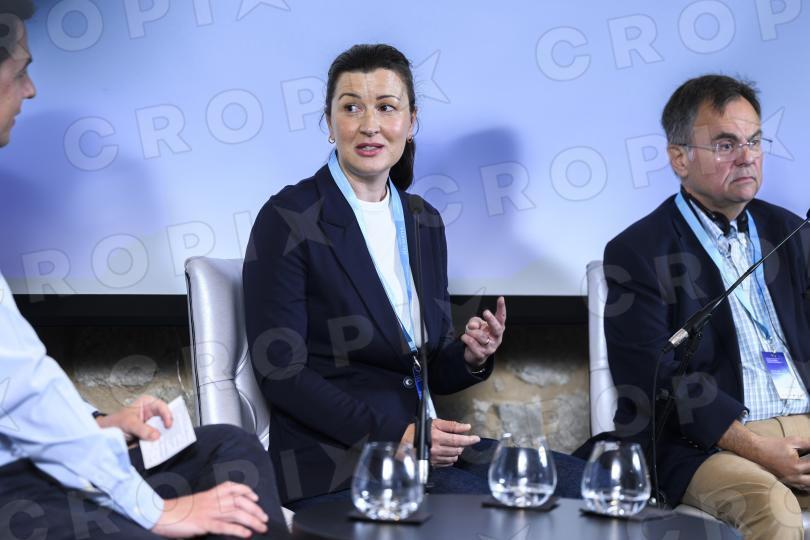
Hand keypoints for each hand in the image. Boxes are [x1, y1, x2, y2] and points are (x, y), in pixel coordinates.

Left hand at [96, 395, 171, 441]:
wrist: (105, 435)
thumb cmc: (115, 423)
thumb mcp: (128, 423)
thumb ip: (142, 429)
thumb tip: (156, 436)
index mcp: (147, 403)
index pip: (161, 406)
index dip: (167, 415)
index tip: (168, 425)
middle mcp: (151, 412)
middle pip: (164, 418)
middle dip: (168, 426)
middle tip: (173, 433)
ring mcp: (151, 424)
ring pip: (162, 428)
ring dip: (164, 435)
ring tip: (169, 441)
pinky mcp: (149, 434)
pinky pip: (157, 437)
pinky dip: (159, 442)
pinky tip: (162, 445)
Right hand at [151, 481, 268, 537]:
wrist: (160, 514)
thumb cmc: (177, 511)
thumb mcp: (196, 503)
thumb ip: (210, 504)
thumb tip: (223, 512)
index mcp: (210, 494)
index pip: (232, 487)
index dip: (246, 490)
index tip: (256, 497)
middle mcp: (212, 500)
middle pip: (239, 501)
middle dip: (255, 509)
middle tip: (265, 518)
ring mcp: (209, 512)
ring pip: (236, 513)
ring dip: (252, 520)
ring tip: (262, 527)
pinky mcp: (204, 523)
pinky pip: (224, 526)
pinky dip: (237, 529)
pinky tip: (246, 534)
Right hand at [401, 419, 480, 467]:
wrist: (403, 444)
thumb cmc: (418, 431)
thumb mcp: (434, 423)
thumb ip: (451, 425)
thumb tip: (466, 427)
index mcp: (438, 437)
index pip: (458, 440)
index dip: (469, 440)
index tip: (476, 439)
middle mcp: (437, 449)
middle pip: (457, 449)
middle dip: (462, 444)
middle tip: (459, 439)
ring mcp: (435, 458)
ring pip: (454, 457)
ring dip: (456, 451)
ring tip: (452, 445)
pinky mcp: (433, 464)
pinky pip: (448, 463)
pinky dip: (451, 458)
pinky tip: (447, 453)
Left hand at [462, 296, 505, 367]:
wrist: (474, 354)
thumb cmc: (478, 336)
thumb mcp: (477, 325)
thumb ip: (475, 321)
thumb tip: (473, 325)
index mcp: (497, 329)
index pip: (501, 318)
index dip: (502, 308)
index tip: (501, 299)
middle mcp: (496, 338)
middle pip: (497, 328)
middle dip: (491, 320)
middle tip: (486, 312)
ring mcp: (490, 347)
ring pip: (481, 336)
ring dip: (472, 331)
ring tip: (468, 331)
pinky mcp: (482, 354)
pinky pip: (472, 344)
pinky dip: (466, 338)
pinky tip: (465, 337)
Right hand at [750, 434, 809, 489]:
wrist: (756, 450)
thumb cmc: (773, 444)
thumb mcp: (794, 441)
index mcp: (797, 467)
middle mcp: (794, 477)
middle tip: (809, 464)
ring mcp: (790, 481)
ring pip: (809, 486)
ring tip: (808, 470)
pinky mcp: (786, 482)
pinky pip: (802, 488)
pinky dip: (807, 485)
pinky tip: (807, 478)